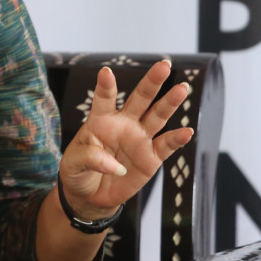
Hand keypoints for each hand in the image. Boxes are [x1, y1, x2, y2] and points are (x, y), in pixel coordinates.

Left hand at [58, 60, 194, 217]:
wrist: (89, 195)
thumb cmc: (78, 171)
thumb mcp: (73, 164)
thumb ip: (91, 159)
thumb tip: (115, 166)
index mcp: (101, 120)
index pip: (104, 99)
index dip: (106, 86)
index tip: (106, 72)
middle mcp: (124, 124)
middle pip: (140, 99)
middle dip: (152, 82)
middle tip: (164, 64)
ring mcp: (140, 139)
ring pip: (157, 116)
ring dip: (170, 102)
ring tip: (182, 88)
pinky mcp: (151, 158)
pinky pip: (166, 146)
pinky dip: (177, 139)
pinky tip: (187, 132)